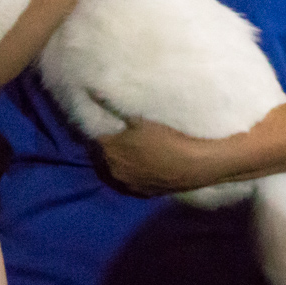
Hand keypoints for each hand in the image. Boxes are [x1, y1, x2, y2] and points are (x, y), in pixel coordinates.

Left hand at [97, 119, 234, 195]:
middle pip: (107, 156)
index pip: (98, 139)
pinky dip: (137, 174)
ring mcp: (128, 183)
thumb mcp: (141, 119)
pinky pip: (133, 181)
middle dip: (114, 148)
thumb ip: (114, 108)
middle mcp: (114, 169)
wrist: (193, 164)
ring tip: (139, 154)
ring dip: (124, 163)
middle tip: (128, 139)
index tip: (116, 127)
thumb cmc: (166, 138)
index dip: (107, 132)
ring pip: (119, 170)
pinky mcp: (142, 193)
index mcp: (110, 150)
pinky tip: (148, 167)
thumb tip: (92, 91)